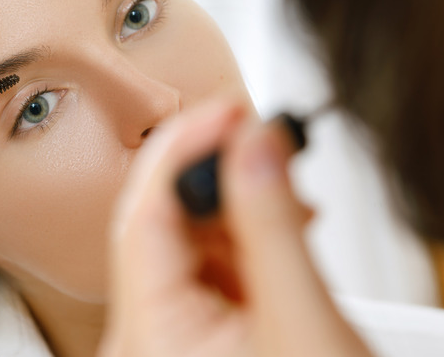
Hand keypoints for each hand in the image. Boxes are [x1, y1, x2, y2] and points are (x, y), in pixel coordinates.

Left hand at [100, 99, 371, 356]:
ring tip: (289, 193)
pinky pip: (214, 262)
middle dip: (216, 174)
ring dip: (239, 204)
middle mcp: (146, 334)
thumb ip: (271, 224)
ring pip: (191, 237)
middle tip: (264, 138)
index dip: (180, 150)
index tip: (228, 109)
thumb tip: (255, 142)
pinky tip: (282, 224)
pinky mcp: (203, 329)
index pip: (142, 216)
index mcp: (148, 336)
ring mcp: (173, 332)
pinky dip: (248, 235)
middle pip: (162, 222)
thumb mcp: (301, 319)